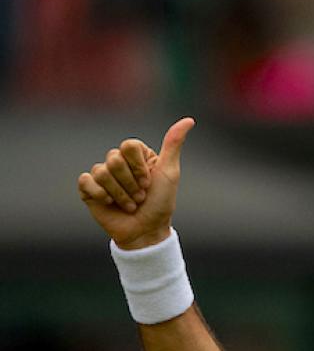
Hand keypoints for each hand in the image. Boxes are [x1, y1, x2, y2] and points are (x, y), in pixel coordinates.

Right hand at [78, 117, 194, 249]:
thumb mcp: (170, 172)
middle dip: (131, 183)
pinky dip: (101, 196)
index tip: (149, 182)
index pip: (129, 145)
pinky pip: (86, 181)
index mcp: (136, 156)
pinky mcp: (88, 188)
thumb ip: (174, 144)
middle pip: (114, 159)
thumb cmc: (161, 203)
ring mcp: (102, 175)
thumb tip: (189, 120)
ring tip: (130, 204)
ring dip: (120, 194)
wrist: (146, 230)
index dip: (139, 167)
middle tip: (140, 196)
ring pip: (102, 172)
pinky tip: (110, 204)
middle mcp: (117, 162)